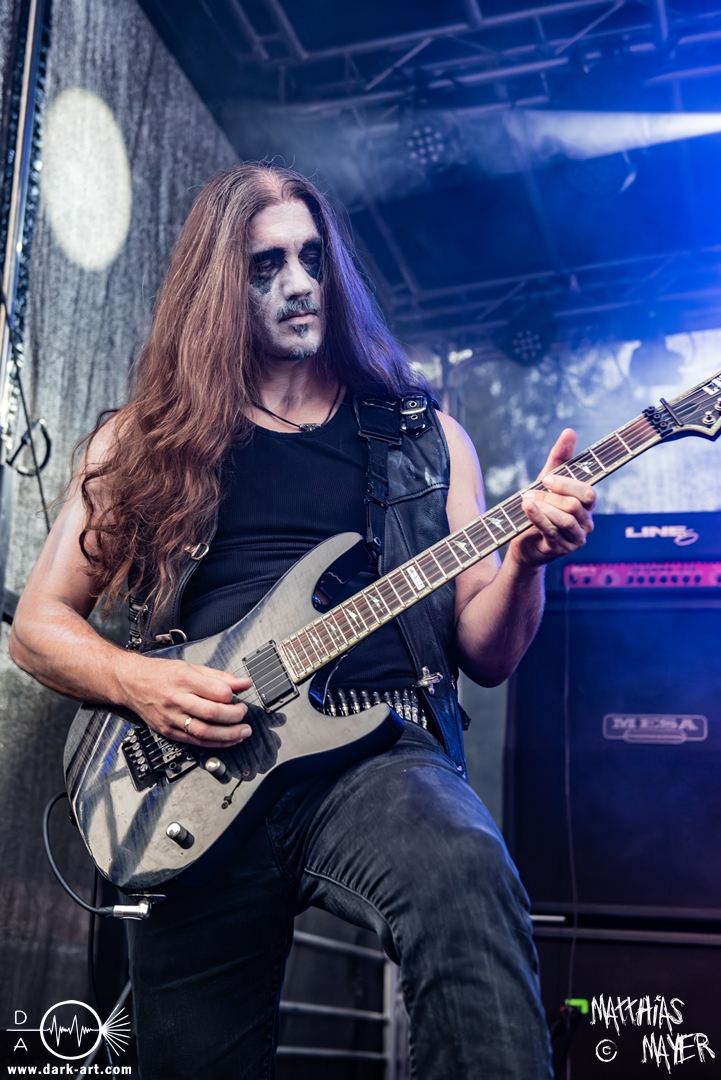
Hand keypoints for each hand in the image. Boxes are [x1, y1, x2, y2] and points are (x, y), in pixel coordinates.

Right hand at [115, 654, 252, 747]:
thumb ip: (219, 676)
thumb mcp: (191, 667)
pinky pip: (194, 742)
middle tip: (244, 716)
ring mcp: (171, 718)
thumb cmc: (160, 673)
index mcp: (184, 679)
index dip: (233, 696)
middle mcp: (177, 699)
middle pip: (212, 714)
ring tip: (242, 733)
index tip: (240, 696)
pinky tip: (226, 740)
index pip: (217, 692)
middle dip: (235, 718)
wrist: (130, 682)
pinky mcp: (168, 731)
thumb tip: (244, 683)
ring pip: (204, 732)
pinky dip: (214, 743)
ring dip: (228, 735)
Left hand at [511, 428, 594, 567]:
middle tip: (530, 493)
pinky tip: (526, 508)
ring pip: (564, 518)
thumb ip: (560, 458)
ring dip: (542, 507)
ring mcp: (575, 539)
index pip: (588, 492)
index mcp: (587, 507)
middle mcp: (586, 523)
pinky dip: (537, 517)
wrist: (523, 543)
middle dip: (550, 496)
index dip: (567, 484)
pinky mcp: (560, 549)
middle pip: (575, 505)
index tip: (546, 479)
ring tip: (525, 502)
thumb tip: (570, 431)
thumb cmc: (539, 509)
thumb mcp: (546, 482)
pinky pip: (551, 530)